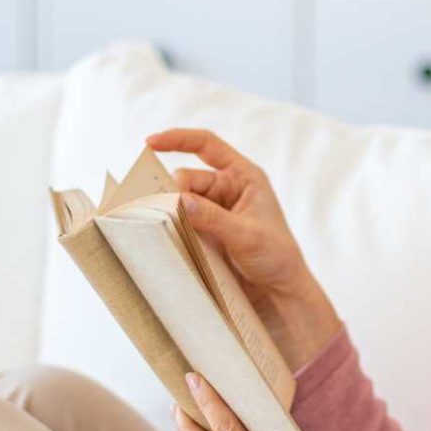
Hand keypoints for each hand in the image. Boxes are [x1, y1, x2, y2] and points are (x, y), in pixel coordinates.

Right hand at [144, 127, 342, 368]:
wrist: (279, 291)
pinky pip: (181, 222)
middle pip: (187, 179)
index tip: (150, 143)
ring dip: (171, 212)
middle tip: (162, 212)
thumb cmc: (276, 257)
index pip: (207, 145)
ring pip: (180, 201)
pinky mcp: (205, 231)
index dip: (179, 139)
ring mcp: (214, 210)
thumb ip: (212, 218)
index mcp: (244, 177)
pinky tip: (166, 236)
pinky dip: (172, 226)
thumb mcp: (246, 235)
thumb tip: (179, 200)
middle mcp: (227, 189)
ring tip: (162, 226)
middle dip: (173, 192)